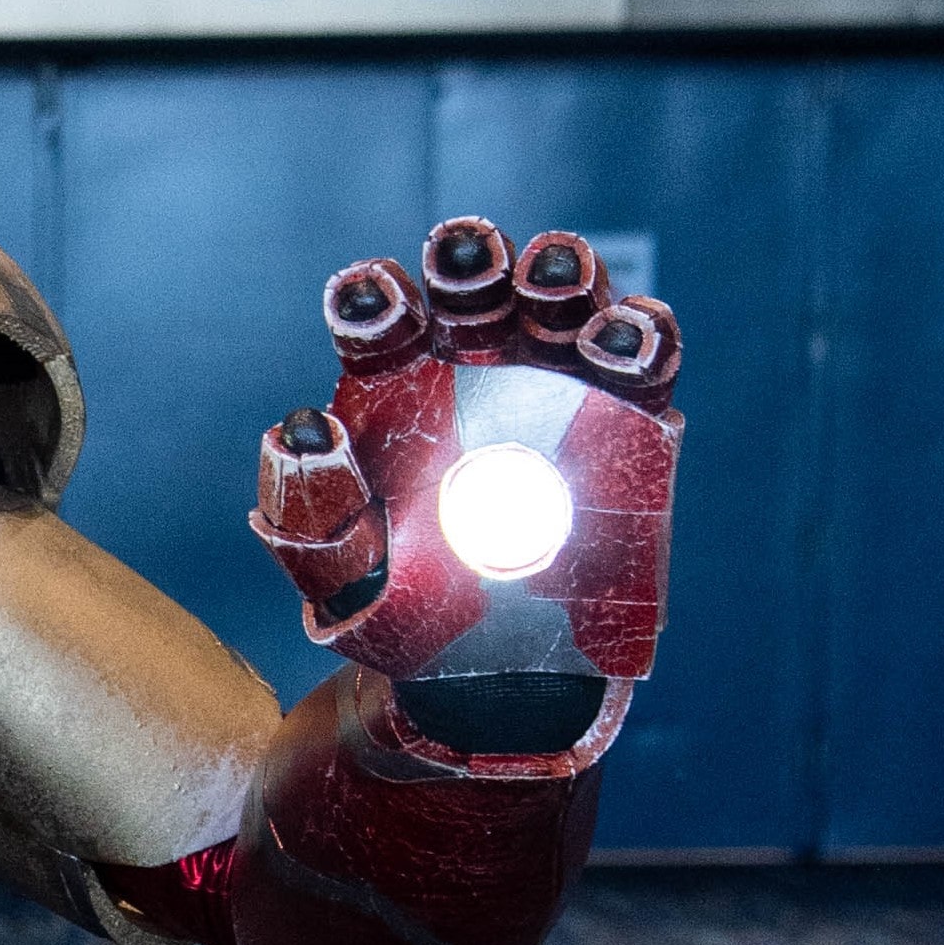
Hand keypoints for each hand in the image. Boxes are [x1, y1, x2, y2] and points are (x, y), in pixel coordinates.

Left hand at [250, 218, 680, 773]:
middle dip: (470, 262)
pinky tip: (623, 332)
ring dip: (560, 275)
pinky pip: (644, 361)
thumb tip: (299, 431)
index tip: (375, 303)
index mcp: (394, 384)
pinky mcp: (629, 420)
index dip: (375, 297)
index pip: (381, 319)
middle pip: (473, 289)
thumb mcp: (341, 578)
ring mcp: (554, 385)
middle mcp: (474, 368)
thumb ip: (312, 514)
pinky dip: (643, 332)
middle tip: (466, 262)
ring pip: (562, 304)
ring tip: (551, 279)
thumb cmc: (399, 612)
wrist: (492, 682)